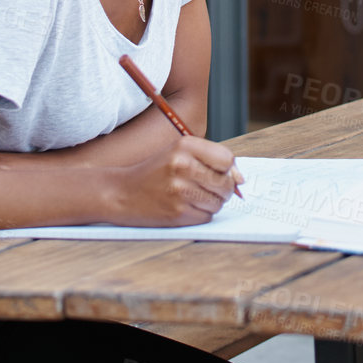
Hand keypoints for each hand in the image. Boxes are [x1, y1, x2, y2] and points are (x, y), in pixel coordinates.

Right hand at [108, 136, 244, 226]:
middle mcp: (182, 166)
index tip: (220, 173)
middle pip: (226, 184)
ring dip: (211, 202)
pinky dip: (200, 214)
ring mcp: (180, 191)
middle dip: (223, 189)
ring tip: (191, 196)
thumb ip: (211, 160)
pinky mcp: (177, 213)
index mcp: (185, 145)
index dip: (228, 170)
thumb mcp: (179, 153)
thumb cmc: (155, 172)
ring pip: (219, 202)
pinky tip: (184, 207)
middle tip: (205, 188)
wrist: (121, 193)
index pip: (227, 159)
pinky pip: (206, 216)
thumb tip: (241, 181)